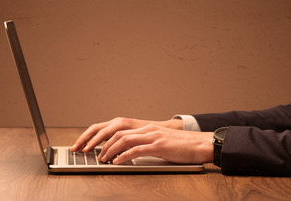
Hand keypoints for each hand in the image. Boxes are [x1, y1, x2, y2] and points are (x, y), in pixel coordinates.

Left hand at [98, 124, 213, 164]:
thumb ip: (147, 145)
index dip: (104, 138)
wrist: (200, 144)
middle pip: (118, 133)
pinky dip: (124, 156)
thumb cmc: (183, 147)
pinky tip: (117, 162)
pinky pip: (137, 150)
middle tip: (91, 153)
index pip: (120, 131)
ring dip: (110, 150)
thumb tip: (130, 154)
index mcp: (148, 129)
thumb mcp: (162, 143)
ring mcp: (153, 137)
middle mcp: (148, 130)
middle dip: (101, 143)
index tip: (94, 147)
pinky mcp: (159, 146)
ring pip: (124, 140)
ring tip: (102, 159)